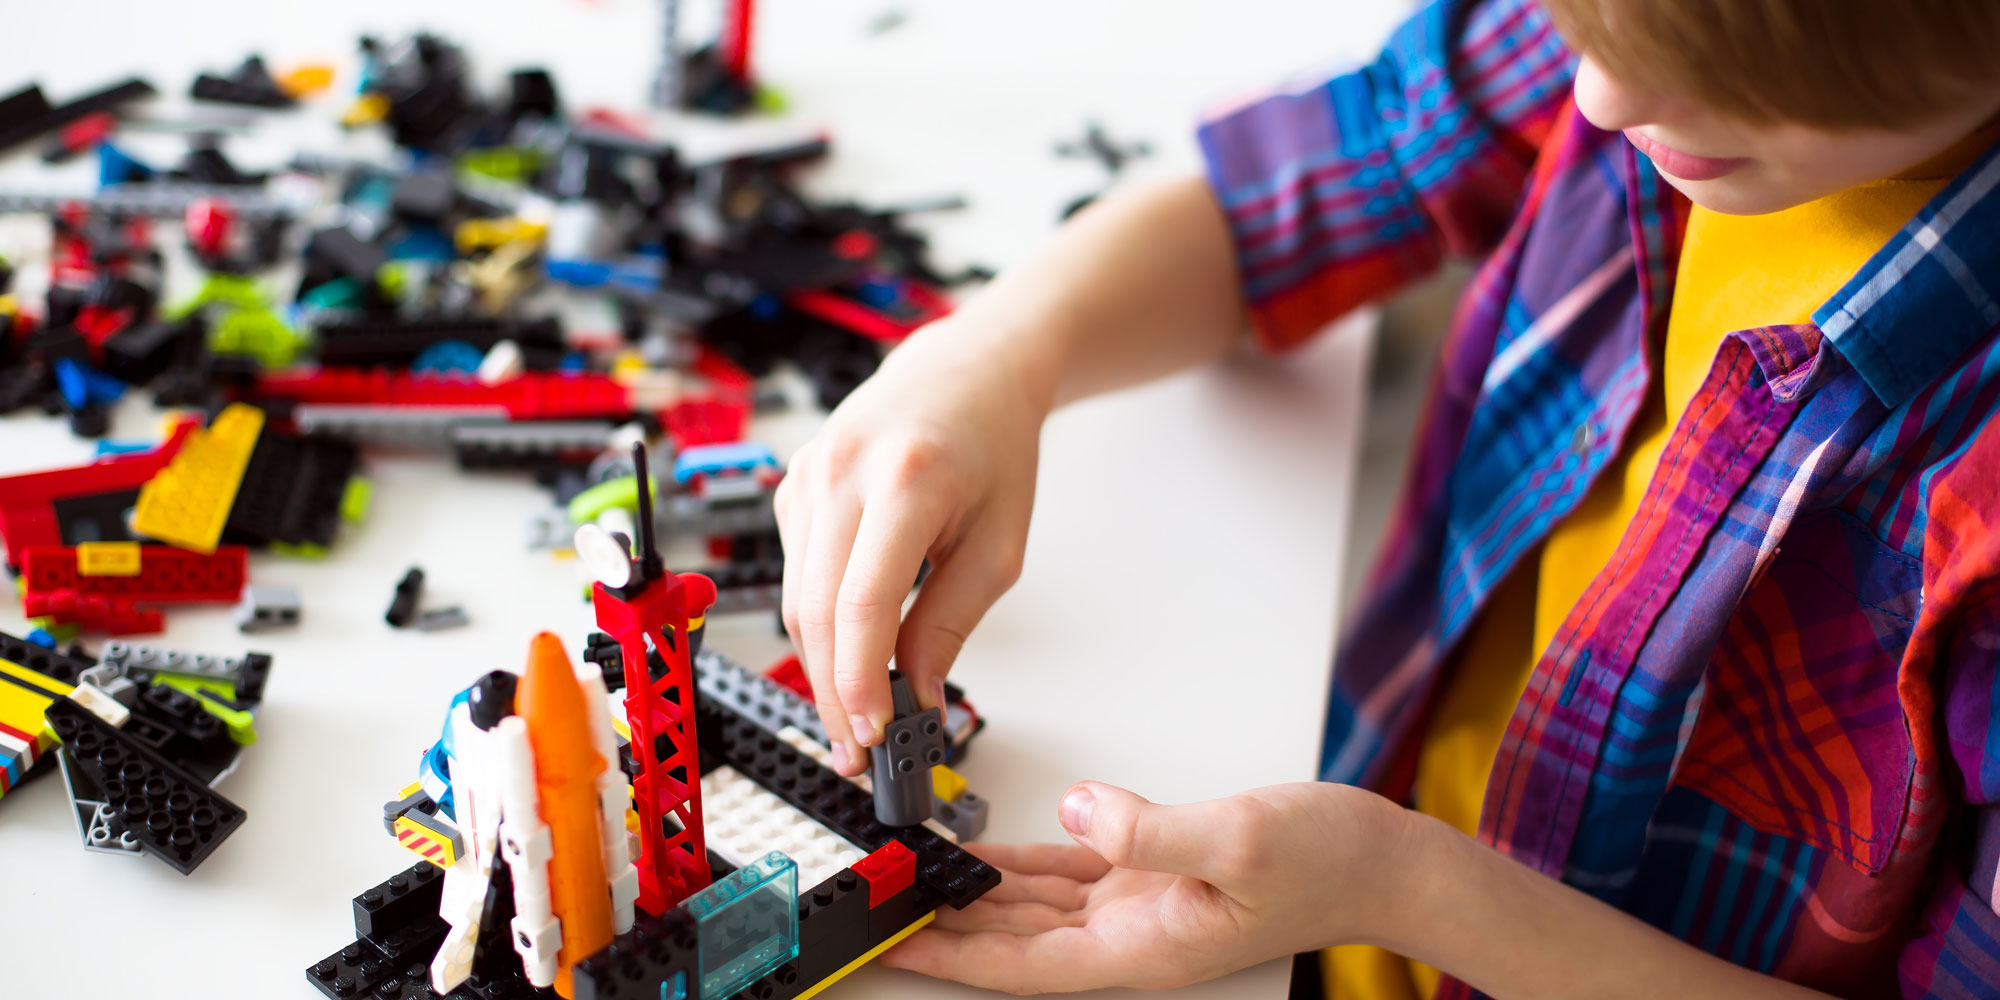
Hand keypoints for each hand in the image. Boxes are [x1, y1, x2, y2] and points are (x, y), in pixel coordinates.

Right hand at [777, 319, 1048, 775]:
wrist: (964, 371)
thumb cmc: (992, 448)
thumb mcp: (999, 544)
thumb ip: (951, 621)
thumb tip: (916, 695)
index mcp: (906, 481)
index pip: (861, 603)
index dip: (859, 681)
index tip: (873, 734)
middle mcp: (842, 472)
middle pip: (815, 612)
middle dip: (834, 693)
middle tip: (858, 752)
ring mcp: (806, 476)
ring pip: (794, 600)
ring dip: (820, 668)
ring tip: (853, 719)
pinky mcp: (791, 487)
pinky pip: (794, 574)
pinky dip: (817, 623)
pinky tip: (845, 653)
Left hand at [883, 780, 1420, 993]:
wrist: (1385, 862)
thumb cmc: (1332, 861)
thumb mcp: (1241, 838)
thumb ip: (1152, 829)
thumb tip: (1080, 810)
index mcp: (1144, 948)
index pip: (1021, 965)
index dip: (952, 957)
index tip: (894, 944)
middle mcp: (1131, 937)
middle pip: (1012, 941)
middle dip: (944, 925)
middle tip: (878, 901)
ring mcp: (1140, 908)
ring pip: (1032, 909)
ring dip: (972, 895)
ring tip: (910, 877)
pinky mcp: (1153, 876)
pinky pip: (1066, 877)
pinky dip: (1018, 867)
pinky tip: (981, 856)